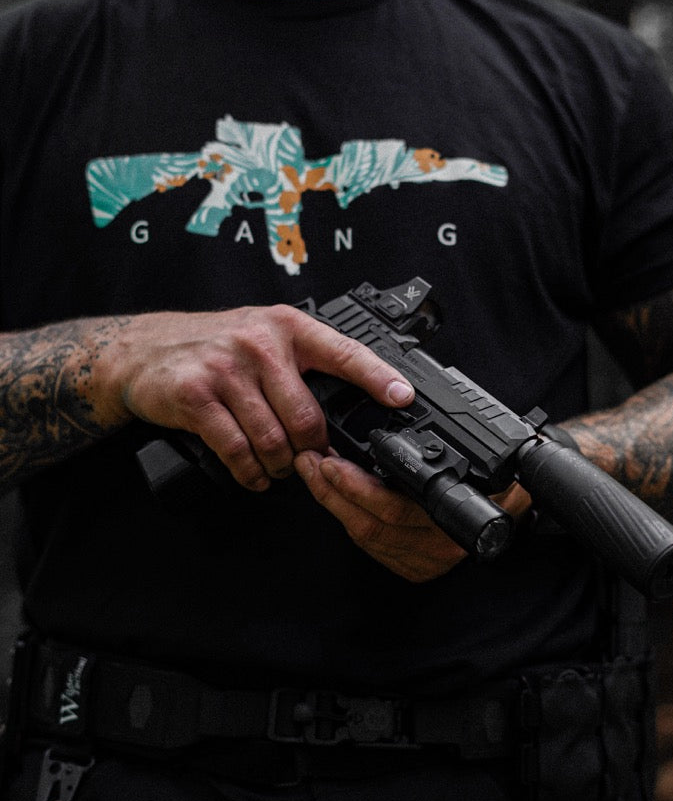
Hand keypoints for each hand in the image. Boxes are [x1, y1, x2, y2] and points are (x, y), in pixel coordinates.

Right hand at [98, 306, 412, 491]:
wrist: (142, 351)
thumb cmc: (214, 347)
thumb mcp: (264, 337)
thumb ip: (302, 362)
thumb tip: (354, 401)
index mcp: (287, 326)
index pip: (344, 351)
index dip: (378, 377)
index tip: (402, 399)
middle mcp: (260, 343)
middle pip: (308, 417)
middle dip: (313, 449)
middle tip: (309, 459)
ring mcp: (227, 368)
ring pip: (274, 439)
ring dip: (281, 466)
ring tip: (279, 468)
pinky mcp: (197, 396)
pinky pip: (238, 450)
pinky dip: (251, 472)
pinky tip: (254, 474)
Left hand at [294, 450, 530, 581]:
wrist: (522, 505)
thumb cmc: (504, 474)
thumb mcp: (485, 455)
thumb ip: (452, 446)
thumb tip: (406, 418)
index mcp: (453, 523)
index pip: (391, 510)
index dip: (354, 488)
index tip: (329, 462)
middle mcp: (438, 547)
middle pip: (369, 525)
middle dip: (331, 491)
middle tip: (309, 459)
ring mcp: (425, 562)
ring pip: (365, 537)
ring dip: (333, 502)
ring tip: (314, 469)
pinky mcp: (414, 568)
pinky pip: (372, 546)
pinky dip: (348, 518)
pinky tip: (334, 494)